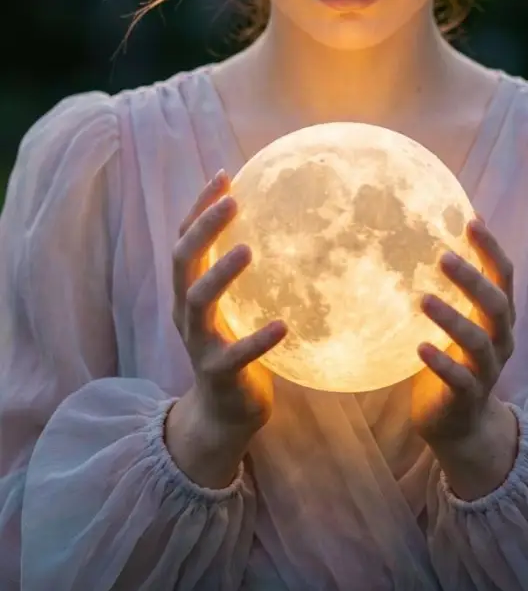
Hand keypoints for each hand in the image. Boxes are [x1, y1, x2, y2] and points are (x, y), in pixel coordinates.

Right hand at [171, 170, 286, 436]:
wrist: (224, 415)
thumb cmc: (236, 347)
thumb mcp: (235, 306)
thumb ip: (241, 274)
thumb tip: (282, 224)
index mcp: (189, 291)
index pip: (185, 238)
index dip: (199, 206)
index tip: (224, 176)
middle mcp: (186, 313)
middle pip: (182, 260)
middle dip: (203, 227)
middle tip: (232, 203)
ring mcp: (199, 343)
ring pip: (198, 301)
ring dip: (220, 273)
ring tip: (247, 249)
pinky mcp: (219, 374)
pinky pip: (236, 355)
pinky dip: (257, 339)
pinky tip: (283, 324)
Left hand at [410, 217, 515, 450]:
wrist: (461, 426)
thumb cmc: (454, 360)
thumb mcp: (458, 321)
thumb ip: (454, 288)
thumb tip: (432, 236)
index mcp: (499, 318)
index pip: (504, 276)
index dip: (491, 249)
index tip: (472, 222)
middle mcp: (500, 341)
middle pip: (497, 306)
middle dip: (473, 279)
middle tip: (443, 257)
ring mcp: (487, 371)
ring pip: (479, 342)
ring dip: (453, 319)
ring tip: (423, 299)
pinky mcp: (467, 398)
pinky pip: (459, 380)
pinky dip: (442, 363)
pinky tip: (420, 347)